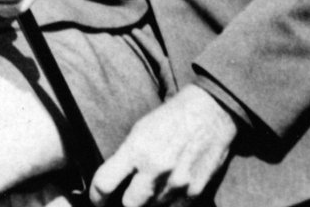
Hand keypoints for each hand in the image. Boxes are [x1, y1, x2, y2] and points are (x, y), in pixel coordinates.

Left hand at [90, 85, 238, 206]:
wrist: (212, 111)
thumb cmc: (172, 117)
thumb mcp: (141, 130)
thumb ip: (125, 158)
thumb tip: (112, 184)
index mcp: (138, 149)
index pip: (104, 184)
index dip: (97, 196)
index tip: (98, 198)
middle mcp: (156, 169)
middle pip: (128, 205)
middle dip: (124, 202)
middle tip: (125, 196)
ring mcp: (177, 184)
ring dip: (148, 202)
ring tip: (151, 187)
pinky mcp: (195, 192)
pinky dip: (168, 203)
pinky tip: (169, 189)